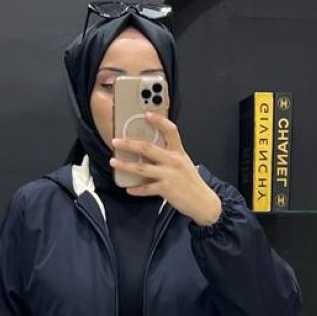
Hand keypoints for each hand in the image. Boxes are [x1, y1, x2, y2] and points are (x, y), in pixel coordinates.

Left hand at [109, 112, 223, 224]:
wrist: (203, 201)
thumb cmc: (190, 181)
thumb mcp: (183, 163)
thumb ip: (169, 155)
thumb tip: (147, 152)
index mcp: (178, 151)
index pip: (170, 130)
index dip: (158, 120)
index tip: (146, 114)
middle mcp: (173, 161)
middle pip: (147, 148)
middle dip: (129, 143)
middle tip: (116, 141)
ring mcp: (169, 175)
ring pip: (141, 168)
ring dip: (125, 165)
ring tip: (114, 162)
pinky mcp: (166, 189)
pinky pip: (146, 188)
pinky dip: (136, 189)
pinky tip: (128, 188)